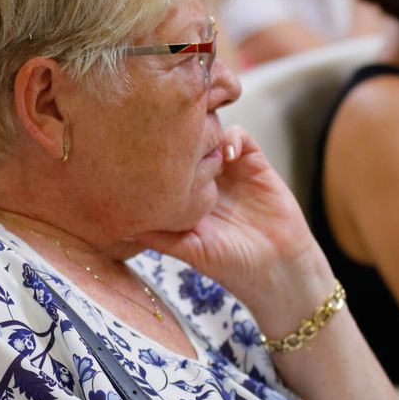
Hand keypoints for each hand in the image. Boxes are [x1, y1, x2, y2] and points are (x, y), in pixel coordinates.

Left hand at [136, 126, 335, 320]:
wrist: (278, 268)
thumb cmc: (231, 265)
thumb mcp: (188, 251)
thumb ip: (158, 236)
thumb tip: (120, 225)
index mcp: (185, 195)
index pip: (162, 163)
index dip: (154, 155)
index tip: (144, 152)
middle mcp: (205, 179)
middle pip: (184, 142)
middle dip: (174, 135)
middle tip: (167, 134)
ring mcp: (229, 169)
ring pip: (210, 133)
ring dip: (203, 131)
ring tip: (198, 145)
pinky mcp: (254, 163)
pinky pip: (239, 136)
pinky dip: (231, 137)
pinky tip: (227, 156)